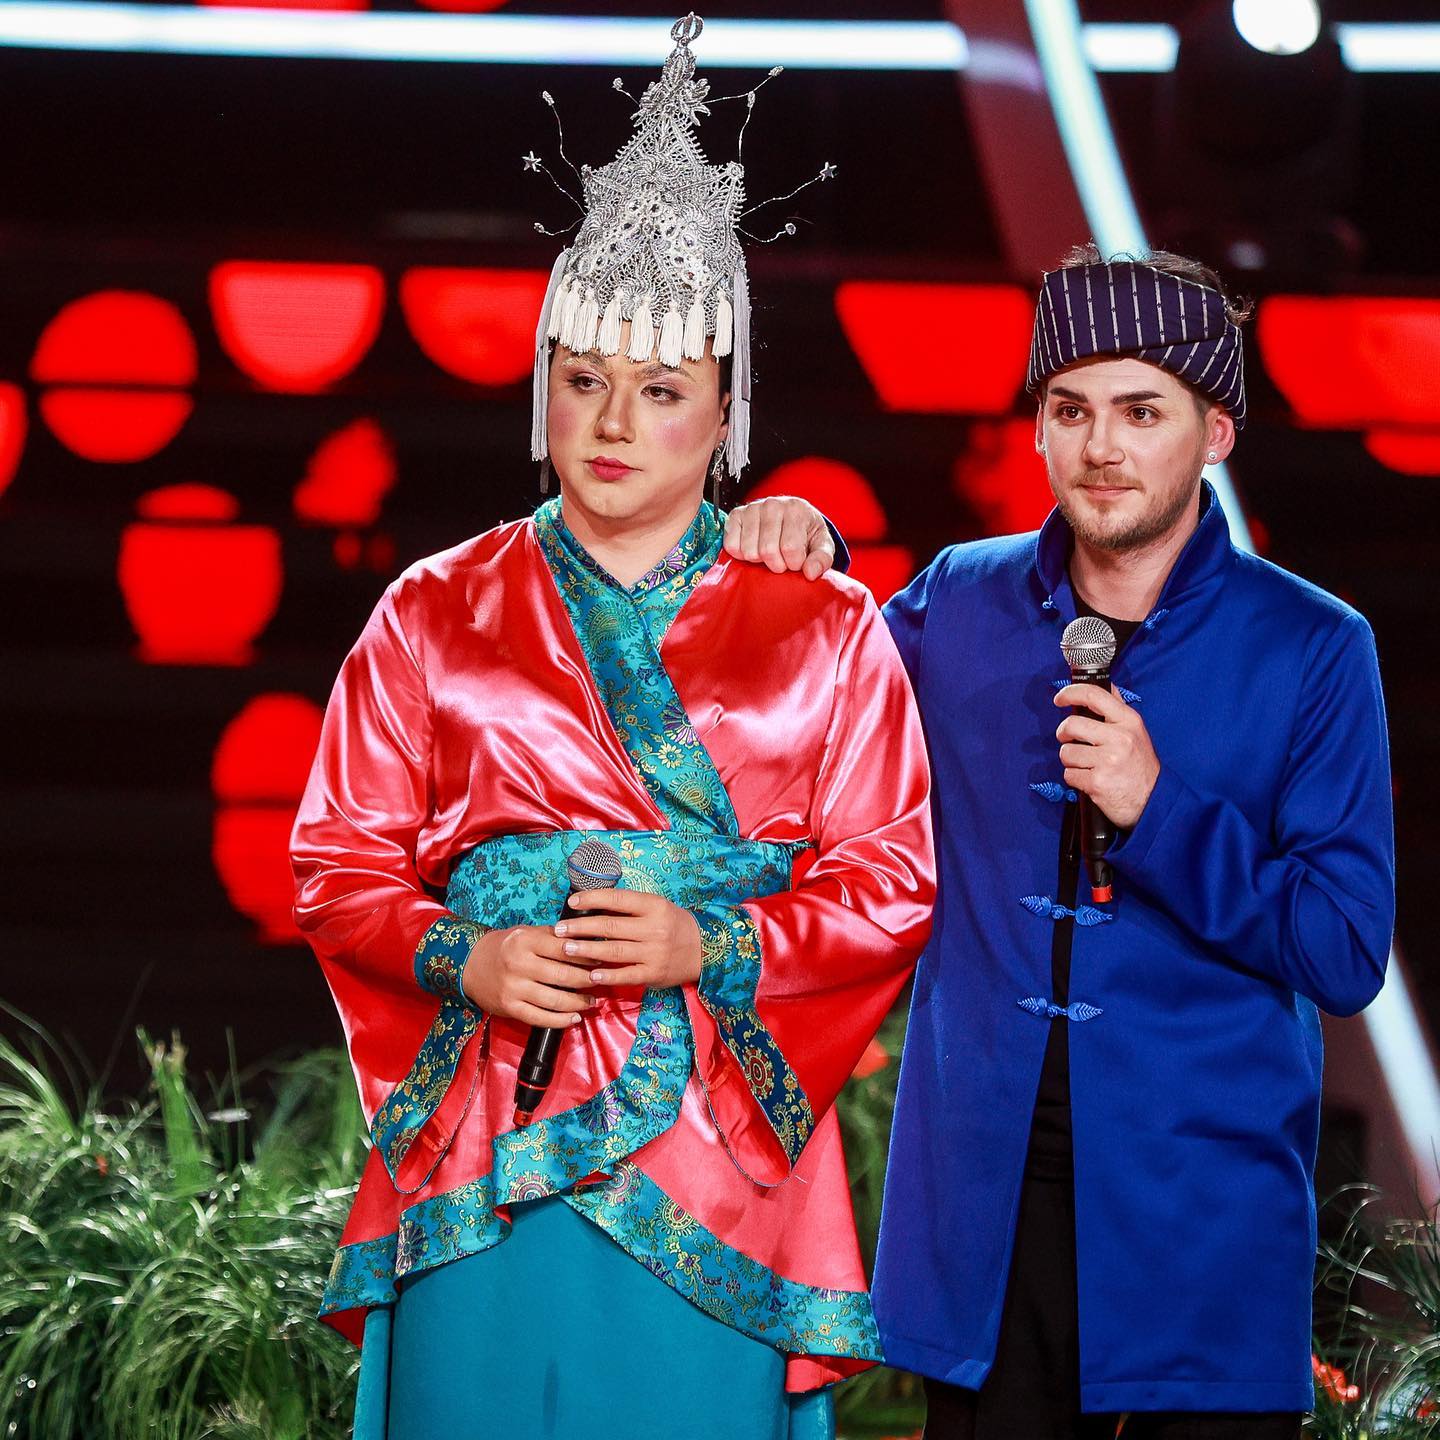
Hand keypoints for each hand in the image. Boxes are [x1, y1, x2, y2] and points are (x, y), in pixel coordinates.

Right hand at [461, 925, 596, 1027]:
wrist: (469, 965)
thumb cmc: (504, 947)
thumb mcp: (525, 932)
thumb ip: (552, 936)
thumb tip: (586, 939)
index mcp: (525, 941)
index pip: (564, 949)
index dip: (586, 956)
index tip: (600, 960)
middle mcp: (519, 964)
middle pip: (563, 975)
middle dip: (587, 980)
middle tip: (600, 982)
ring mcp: (513, 988)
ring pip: (555, 999)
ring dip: (578, 1003)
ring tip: (591, 1002)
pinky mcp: (509, 1008)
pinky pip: (540, 1018)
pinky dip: (560, 1020)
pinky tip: (574, 1018)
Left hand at [553, 889, 703, 987]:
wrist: (704, 949)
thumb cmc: (673, 924)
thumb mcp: (657, 908)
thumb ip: (630, 908)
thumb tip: (593, 907)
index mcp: (654, 906)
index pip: (618, 899)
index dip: (593, 899)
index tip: (572, 902)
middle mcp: (654, 928)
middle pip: (611, 927)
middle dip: (581, 928)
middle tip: (559, 929)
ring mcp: (654, 953)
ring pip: (614, 951)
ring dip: (587, 950)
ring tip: (566, 948)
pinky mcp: (654, 974)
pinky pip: (626, 975)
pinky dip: (607, 976)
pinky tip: (590, 975)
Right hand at [723, 496, 834, 578]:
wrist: (790, 516)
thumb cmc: (806, 533)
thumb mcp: (822, 545)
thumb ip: (822, 560)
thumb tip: (810, 573)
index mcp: (796, 509)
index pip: (790, 548)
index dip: (794, 563)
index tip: (797, 560)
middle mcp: (772, 504)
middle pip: (767, 551)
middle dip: (777, 564)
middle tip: (782, 560)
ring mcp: (752, 508)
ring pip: (749, 551)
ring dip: (759, 560)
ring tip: (769, 552)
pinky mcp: (735, 515)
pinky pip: (732, 546)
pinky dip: (741, 554)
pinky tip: (754, 547)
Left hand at [1053, 683, 1159, 828]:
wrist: (1154, 801)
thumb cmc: (1141, 767)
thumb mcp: (1136, 732)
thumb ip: (1118, 709)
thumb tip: (1104, 684)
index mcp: (1129, 721)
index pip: (1094, 695)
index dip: (1071, 693)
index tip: (1060, 698)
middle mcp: (1120, 738)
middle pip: (1071, 725)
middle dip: (1064, 734)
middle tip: (1069, 740)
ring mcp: (1108, 760)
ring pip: (1066, 752)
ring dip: (1071, 761)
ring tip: (1088, 766)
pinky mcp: (1097, 782)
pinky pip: (1069, 774)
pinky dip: (1075, 778)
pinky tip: (1090, 780)